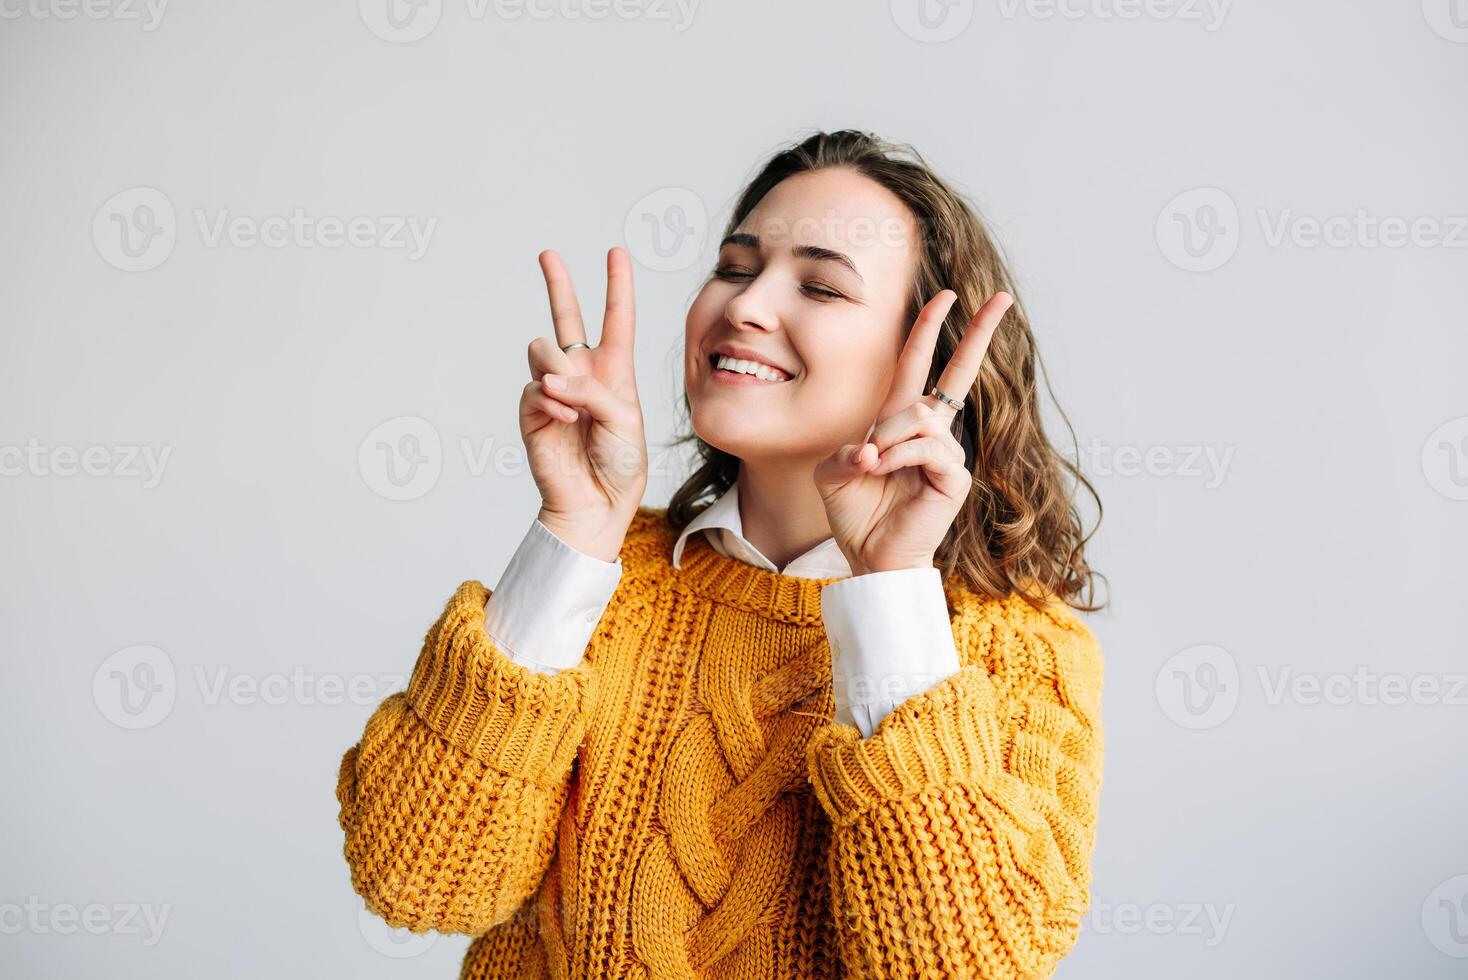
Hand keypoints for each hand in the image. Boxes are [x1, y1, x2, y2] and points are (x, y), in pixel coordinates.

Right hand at [520, 247, 647, 562]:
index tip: (616, 253)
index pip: (617, 319)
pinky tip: (565, 420)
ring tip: (571, 402)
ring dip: (557, 369)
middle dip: (558, 283)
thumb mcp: (624, 418)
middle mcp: (582, 373)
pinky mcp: (533, 409)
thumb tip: (551, 379)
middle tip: (548, 254)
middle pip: (567, 317)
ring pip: (543, 349)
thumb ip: (593, 390)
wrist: (596, 503)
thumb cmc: (620, 465)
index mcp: (614, 371)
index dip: (617, 286)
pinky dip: (551, 401)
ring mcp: (555, 389)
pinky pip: (535, 386)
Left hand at [813, 289, 1012, 575]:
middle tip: (1001, 298)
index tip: (947, 295)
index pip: (918, 365)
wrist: (870, 558)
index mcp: (900, 422)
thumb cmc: (855, 516)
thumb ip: (846, 450)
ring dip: (888, 435)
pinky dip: (898, 456)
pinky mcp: (954, 476)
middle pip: (958, 373)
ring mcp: (945, 453)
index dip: (929, 330)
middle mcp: (929, 432)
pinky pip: (927, 447)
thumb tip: (873, 448)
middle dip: (978, 333)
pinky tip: (884, 471)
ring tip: (871, 464)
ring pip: (920, 415)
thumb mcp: (833, 473)